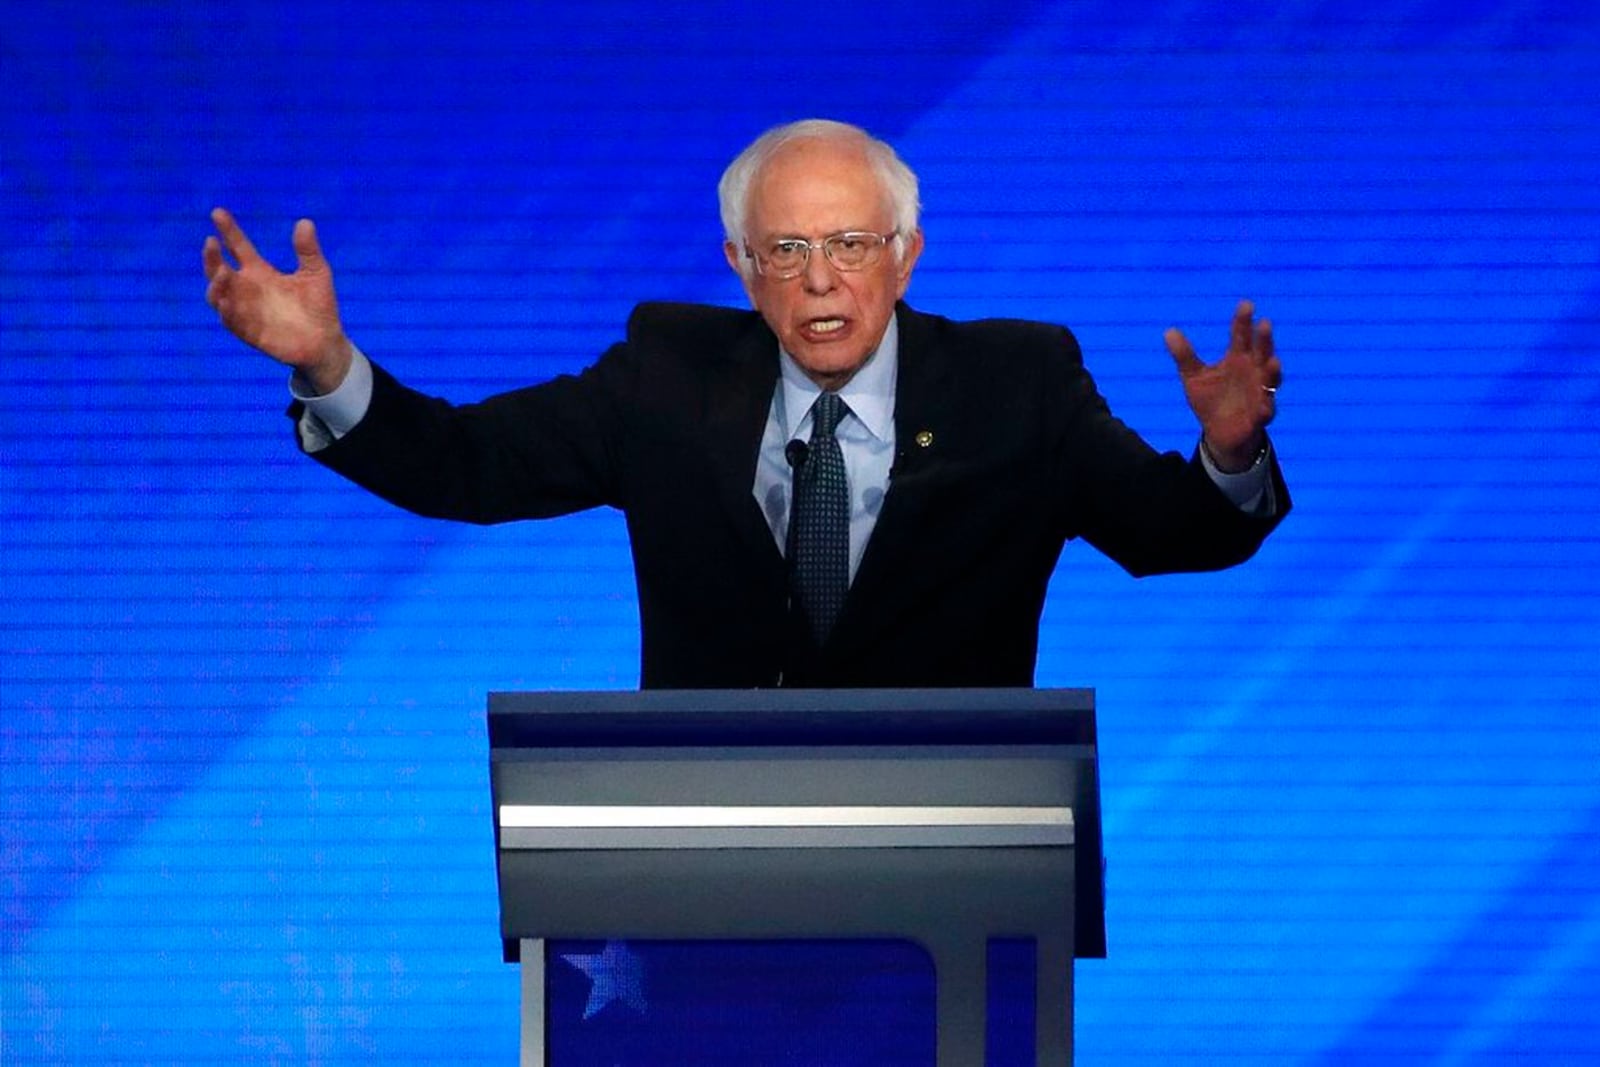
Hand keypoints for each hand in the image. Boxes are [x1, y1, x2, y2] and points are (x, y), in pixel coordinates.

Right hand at [203, 208, 351, 394]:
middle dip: (212, 257)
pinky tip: (226, 302)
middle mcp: (248, 289)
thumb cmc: (319, 306)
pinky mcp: (249, 331)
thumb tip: (305, 221)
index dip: (228, 231)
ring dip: (216, 284)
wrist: (325, 341)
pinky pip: (231, 322)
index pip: (238, 247)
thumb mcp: (316, 273)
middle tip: (211, 242)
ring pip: (218, 295)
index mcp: (261, 272)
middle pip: (219, 269)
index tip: (218, 212)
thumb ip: (308, 250)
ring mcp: (245, 310)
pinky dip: (226, 312)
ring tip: (222, 272)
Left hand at [1164, 300, 1281, 471]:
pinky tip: (1264, 406)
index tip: (1246, 304)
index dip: (1243, 321)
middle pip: (1262, 352)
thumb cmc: (1210, 400)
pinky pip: (1267, 411)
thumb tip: (1168, 331)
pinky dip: (1267, 407)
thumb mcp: (1193, 377)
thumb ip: (1184, 356)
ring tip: (1273, 361)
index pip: (1241, 335)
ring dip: (1273, 371)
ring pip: (1271, 379)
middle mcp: (1253, 372)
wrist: (1219, 433)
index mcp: (1237, 359)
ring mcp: (1260, 393)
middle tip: (1264, 324)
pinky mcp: (1260, 416)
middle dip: (1264, 340)